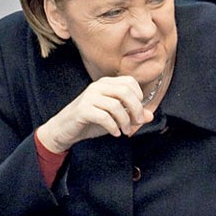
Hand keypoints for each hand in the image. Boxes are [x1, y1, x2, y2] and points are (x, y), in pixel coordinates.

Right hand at [36, 76, 153, 152]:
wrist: (65, 128)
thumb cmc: (92, 120)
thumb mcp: (116, 117)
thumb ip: (132, 115)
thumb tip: (150, 115)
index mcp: (107, 83)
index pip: (130, 82)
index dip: (139, 96)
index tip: (138, 110)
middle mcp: (98, 86)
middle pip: (125, 92)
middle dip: (136, 109)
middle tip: (137, 122)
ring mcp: (89, 97)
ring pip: (115, 105)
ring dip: (125, 121)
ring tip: (125, 131)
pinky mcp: (82, 110)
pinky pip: (104, 117)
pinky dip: (113, 127)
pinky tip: (115, 133)